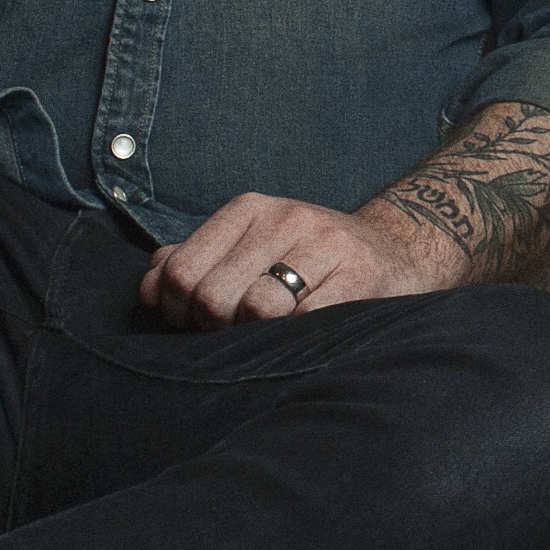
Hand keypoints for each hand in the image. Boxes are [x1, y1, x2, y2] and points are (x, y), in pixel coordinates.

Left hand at [138, 193, 458, 327]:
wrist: (399, 252)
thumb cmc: (310, 261)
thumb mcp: (250, 246)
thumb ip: (195, 261)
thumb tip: (150, 287)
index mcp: (249, 208)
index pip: (180, 271)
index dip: (176, 311)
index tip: (195, 324)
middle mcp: (284, 217)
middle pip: (212, 296)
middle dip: (214, 329)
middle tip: (233, 336)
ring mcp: (322, 245)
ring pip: (254, 310)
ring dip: (254, 337)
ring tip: (267, 336)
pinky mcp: (357, 277)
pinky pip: (302, 325)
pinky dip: (292, 341)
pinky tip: (299, 337)